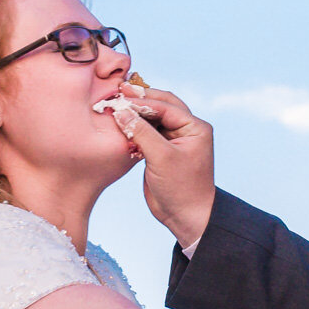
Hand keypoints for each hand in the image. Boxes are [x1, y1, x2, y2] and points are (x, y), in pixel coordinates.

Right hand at [111, 82, 215, 248]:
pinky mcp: (161, 151)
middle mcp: (186, 130)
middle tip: (117, 93)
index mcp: (195, 127)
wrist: (185, 216)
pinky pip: (146, 133)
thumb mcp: (161, 157)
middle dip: (139, 101)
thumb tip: (121, 111)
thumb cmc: (181, 188)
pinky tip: (118, 124)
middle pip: (160, 106)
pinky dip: (133, 129)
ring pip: (152, 119)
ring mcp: (174, 140)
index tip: (119, 98)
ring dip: (135, 114)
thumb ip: (141, 132)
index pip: (165, 106)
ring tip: (114, 106)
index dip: (142, 102)